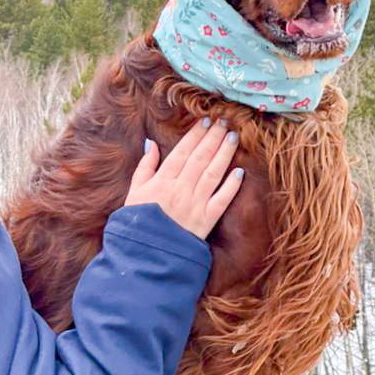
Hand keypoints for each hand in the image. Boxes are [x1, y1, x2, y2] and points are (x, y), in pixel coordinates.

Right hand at [123, 118, 243, 238]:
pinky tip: (240, 172)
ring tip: (233, 137)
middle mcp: (180, 189)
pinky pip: (221, 201)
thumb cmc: (138, 222)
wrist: (147, 253)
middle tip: (224, 121)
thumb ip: (144, 167)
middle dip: (213, 137)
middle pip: (200, 158)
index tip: (206, 120)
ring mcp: (195, 205)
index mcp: (162, 181)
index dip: (195, 135)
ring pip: (212, 174)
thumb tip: (151, 143)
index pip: (182, 152)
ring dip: (224, 154)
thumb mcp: (135, 192)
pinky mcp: (206, 221)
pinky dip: (231, 186)